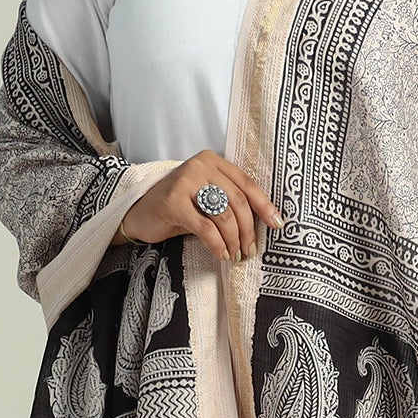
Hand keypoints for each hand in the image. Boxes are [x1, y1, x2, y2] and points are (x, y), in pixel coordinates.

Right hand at [119, 151, 282, 261]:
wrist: (141, 214)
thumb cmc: (180, 208)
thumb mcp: (207, 198)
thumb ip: (231, 201)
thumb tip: (267, 222)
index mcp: (213, 161)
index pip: (247, 183)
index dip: (264, 206)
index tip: (277, 225)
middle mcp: (200, 165)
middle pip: (238, 201)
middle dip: (248, 231)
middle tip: (249, 250)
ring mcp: (185, 181)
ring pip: (224, 216)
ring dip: (233, 241)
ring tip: (234, 255)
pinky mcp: (173, 201)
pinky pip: (205, 228)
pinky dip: (217, 244)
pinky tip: (221, 254)